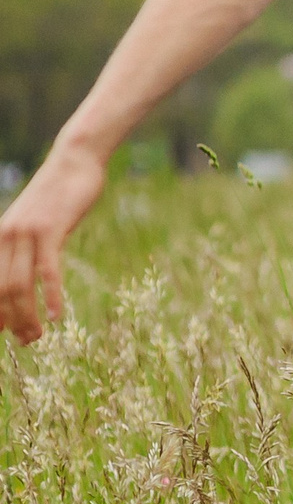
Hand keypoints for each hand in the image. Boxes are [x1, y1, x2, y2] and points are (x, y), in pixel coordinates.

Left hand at [0, 146, 109, 344]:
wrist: (74, 161)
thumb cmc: (57, 196)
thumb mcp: (33, 223)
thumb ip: (23, 249)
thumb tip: (21, 282)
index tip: (4, 333)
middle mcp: (4, 237)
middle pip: (0, 291)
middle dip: (9, 322)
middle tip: (26, 342)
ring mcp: (26, 234)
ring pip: (19, 286)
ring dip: (27, 318)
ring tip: (36, 337)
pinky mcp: (51, 231)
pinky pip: (48, 271)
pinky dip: (53, 298)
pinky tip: (58, 317)